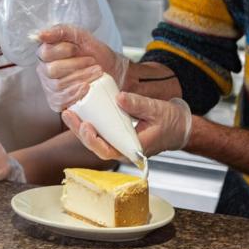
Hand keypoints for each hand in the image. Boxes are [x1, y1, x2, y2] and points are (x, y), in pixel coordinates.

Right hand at [36, 24, 129, 111]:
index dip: (63, 51)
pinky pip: (61, 101)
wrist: (110, 69)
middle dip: (76, 65)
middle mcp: (45, 71)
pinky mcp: (57, 101)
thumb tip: (39, 34)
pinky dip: (76, 93)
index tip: (78, 48)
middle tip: (92, 62)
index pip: (45, 53)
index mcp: (47, 53)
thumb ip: (61, 31)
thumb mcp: (81, 36)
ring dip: (81, 78)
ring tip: (97, 72)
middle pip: (52, 70)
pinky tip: (87, 87)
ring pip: (58, 86)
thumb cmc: (93, 51)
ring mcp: (50, 87)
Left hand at [62, 91, 191, 160]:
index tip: (86, 125)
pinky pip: (101, 133)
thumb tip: (119, 98)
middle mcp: (123, 150)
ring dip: (81, 127)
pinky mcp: (118, 136)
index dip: (94, 141)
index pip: (108, 151)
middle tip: (68, 114)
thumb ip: (138, 105)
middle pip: (96, 146)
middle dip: (80, 131)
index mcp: (133, 150)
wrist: (180, 127)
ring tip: (69, 112)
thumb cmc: (171, 122)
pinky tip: (81, 111)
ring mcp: (120, 144)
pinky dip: (90, 123)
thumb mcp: (157, 109)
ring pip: (96, 140)